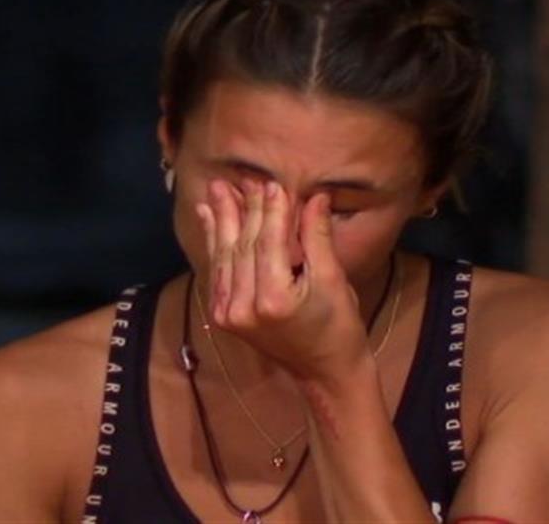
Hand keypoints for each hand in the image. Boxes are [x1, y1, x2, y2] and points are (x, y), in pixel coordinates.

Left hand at [195, 178, 371, 382]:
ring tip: (218, 188)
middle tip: (242, 178)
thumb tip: (314, 197)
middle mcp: (244, 307)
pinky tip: (209, 217)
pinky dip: (214, 242)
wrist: (324, 371)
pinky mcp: (223, 316)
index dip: (271, 210)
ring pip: (225, 256)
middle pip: (243, 246)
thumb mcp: (334, 280)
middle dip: (244, 210)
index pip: (269, 242)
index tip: (271, 183)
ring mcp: (229, 314)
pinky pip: (218, 271)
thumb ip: (317, 238)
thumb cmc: (339, 327)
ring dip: (222, 219)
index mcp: (274, 300)